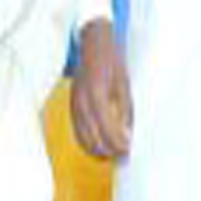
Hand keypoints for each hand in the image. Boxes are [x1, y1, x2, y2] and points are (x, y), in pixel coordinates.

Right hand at [70, 17, 132, 161]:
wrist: (92, 44)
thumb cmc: (112, 62)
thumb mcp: (125, 85)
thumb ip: (125, 112)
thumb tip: (127, 137)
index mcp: (98, 95)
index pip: (108, 131)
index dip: (119, 145)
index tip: (129, 151)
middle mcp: (83, 102)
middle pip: (94, 140)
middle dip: (110, 152)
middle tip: (124, 156)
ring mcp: (74, 105)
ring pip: (84, 140)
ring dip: (99, 151)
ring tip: (113, 154)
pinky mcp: (71, 107)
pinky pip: (78, 132)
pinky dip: (88, 143)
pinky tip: (99, 145)